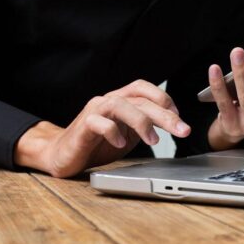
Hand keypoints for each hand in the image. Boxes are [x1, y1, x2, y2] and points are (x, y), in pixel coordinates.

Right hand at [13, 80, 190, 177]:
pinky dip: (112, 132)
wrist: (61, 155)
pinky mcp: (82, 128)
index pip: (143, 88)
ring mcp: (93, 113)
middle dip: (164, 114)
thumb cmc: (95, 144)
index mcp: (119, 101)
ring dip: (141, 121)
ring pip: (119, 105)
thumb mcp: (127, 134)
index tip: (179, 118)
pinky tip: (120, 145)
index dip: (164, 99)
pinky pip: (98, 123)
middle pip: (138, 99)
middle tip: (182, 130)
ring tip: (153, 140)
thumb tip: (174, 124)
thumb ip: (145, 126)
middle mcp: (106, 102)